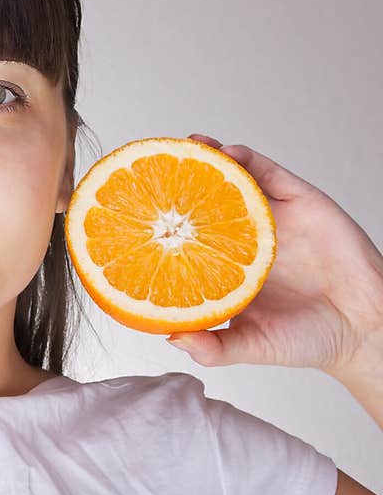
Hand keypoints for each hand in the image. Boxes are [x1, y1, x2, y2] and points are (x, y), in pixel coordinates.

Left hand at [166, 133, 382, 380]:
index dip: (164, 219)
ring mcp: (271, 217)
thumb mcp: (251, 346)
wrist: (365, 331)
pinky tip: (226, 156)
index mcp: (226, 265)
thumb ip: (213, 347)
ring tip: (186, 147)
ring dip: (208, 159)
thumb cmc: (306, 340)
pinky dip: (247, 160)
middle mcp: (244, 236)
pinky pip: (270, 173)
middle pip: (205, 199)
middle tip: (152, 164)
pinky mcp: (301, 202)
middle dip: (179, 179)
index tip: (134, 208)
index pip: (188, 234)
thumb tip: (171, 339)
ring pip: (233, 178)